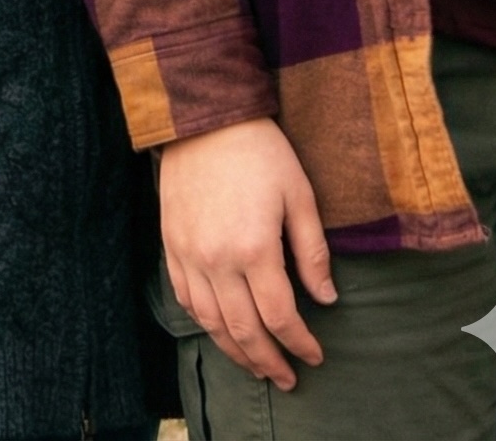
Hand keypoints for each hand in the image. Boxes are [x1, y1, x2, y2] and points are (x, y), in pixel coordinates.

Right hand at [159, 117, 336, 387]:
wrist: (203, 116)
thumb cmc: (259, 151)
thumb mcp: (299, 194)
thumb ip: (312, 252)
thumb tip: (326, 299)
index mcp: (254, 248)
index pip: (280, 316)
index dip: (300, 343)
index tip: (315, 356)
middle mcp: (217, 259)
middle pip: (244, 330)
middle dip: (268, 361)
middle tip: (287, 379)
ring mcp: (188, 254)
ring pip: (210, 322)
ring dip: (235, 352)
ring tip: (255, 367)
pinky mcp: (170, 243)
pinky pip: (184, 298)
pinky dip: (204, 323)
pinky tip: (219, 331)